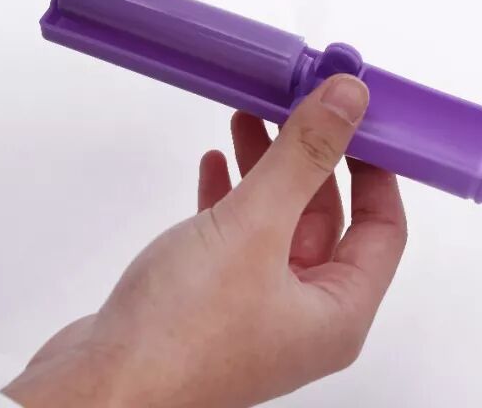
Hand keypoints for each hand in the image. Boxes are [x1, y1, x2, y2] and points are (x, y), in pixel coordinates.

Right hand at [3, 75, 407, 406]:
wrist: (99, 387)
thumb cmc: (179, 334)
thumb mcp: (254, 227)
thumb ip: (304, 158)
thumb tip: (348, 101)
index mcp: (336, 312)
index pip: (382, 227)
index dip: (375, 168)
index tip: (358, 117)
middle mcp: (302, 317)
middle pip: (326, 219)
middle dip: (310, 157)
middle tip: (297, 103)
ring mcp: (254, 310)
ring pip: (276, 223)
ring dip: (266, 169)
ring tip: (249, 117)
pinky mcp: (209, 303)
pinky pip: (235, 239)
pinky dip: (229, 197)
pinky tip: (213, 166)